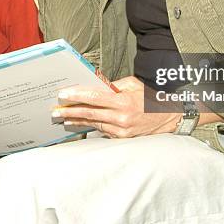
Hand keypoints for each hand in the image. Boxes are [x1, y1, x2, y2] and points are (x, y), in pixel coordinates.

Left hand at [53, 76, 180, 138]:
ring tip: (64, 118)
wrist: (168, 116)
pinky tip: (80, 124)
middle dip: (70, 112)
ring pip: (94, 123)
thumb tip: (96, 86)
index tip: (64, 95)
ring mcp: (121, 130)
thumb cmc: (150, 98)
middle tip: (56, 111)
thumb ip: (113, 86)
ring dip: (77, 120)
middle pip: (90, 113)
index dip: (77, 96)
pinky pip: (103, 130)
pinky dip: (91, 126)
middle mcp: (121, 117)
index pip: (94, 98)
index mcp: (123, 101)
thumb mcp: (132, 84)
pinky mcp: (122, 138)